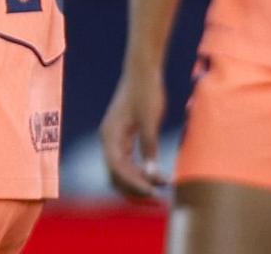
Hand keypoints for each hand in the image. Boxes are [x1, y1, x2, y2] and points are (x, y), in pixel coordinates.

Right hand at [99, 66, 168, 199]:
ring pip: (122, 170)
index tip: (154, 193)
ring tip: (161, 188)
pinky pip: (128, 161)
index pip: (117, 169)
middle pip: (116, 174)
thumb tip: (153, 176)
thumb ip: (149, 147)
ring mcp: (115, 139)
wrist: (142, 71)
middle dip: (135, 189)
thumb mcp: (150, 120)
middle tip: (159, 199)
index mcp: (110, 135)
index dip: (134, 184)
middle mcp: (108, 140)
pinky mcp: (124, 136)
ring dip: (139, 182)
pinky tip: (157, 176)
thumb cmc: (146, 92)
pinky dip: (140, 171)